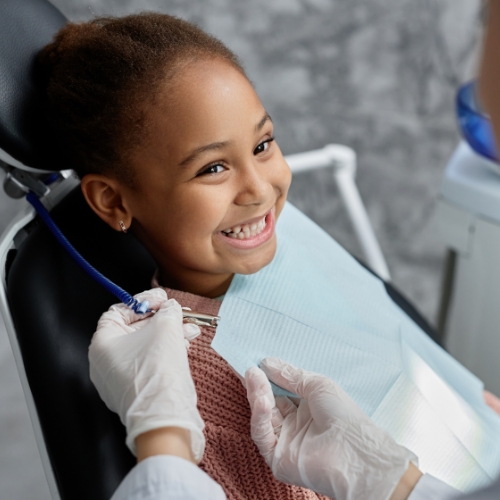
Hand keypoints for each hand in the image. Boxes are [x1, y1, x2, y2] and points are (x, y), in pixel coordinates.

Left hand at [89, 288, 204, 461]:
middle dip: (161, 319)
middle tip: (177, 312)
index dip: (142, 301)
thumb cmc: (157, 370)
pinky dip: (166, 352)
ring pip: (145, 347)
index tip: (161, 299)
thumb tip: (170, 308)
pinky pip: (149, 363)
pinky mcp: (135, 392)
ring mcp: (119, 380)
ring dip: (168, 334)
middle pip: (134, 329)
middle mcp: (105, 362)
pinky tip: (185, 345)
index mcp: (102, 344)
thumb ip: (168, 311)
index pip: (119, 311)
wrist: (164, 415)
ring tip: (189, 329)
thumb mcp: (166, 327)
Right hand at [246, 357, 419, 499]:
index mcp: (306, 408)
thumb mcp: (316, 384)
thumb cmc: (343, 415)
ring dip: (257, 395)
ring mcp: (285, 442)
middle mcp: (294, 425)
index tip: (254, 361)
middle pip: (268, 402)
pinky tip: (262, 400)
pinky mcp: (276, 458)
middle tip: (248, 367)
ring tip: (253, 376)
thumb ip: (289, 375)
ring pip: (262, 416)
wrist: (354, 452)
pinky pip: (262, 435)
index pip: (280, 391)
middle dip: (258, 384)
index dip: (267, 377)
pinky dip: (259, 416)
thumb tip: (266, 362)